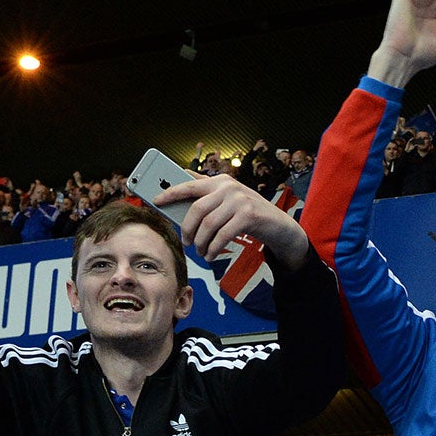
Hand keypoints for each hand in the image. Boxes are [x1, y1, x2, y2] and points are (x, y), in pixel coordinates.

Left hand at [152, 175, 308, 271]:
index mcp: (220, 181)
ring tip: (201, 252)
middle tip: (187, 242)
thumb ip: (207, 191)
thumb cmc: (249, 214)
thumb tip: (181, 179)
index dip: (171, 192)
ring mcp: (239, 200)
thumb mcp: (228, 199)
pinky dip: (213, 248)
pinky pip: (222, 235)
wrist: (279, 226)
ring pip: (208, 225)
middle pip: (197, 209)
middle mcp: (228, 187)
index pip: (189, 184)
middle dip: (188, 229)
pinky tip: (211, 255)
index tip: (157, 201)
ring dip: (202, 243)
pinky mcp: (249, 215)